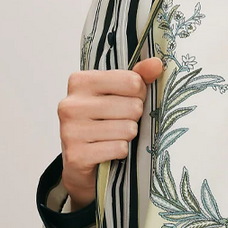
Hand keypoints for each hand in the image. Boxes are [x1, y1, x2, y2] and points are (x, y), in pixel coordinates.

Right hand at [57, 56, 163, 208]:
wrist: (79, 164)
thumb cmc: (100, 123)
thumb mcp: (116, 95)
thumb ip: (136, 77)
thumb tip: (156, 64)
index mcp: (80, 81)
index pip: (131, 81)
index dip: (139, 94)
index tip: (129, 100)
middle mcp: (71, 104)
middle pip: (132, 106)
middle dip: (134, 118)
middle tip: (121, 123)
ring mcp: (71, 130)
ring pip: (128, 129)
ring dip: (128, 137)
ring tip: (115, 137)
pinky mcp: (77, 155)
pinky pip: (119, 149)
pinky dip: (121, 152)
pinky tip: (110, 152)